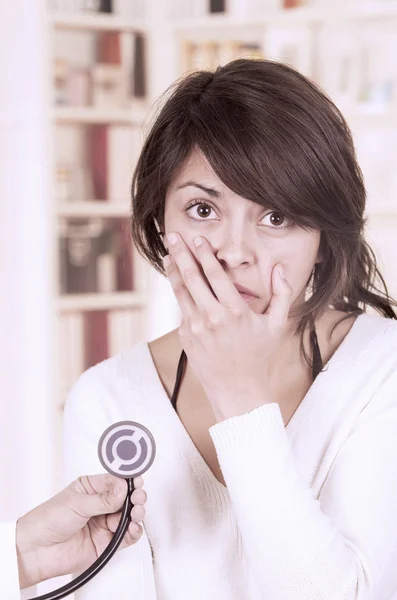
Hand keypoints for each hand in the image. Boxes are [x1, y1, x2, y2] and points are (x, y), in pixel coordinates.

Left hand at [16, 473, 146, 588]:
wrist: (36, 551)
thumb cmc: (48, 520)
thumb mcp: (76, 503)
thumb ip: (103, 499)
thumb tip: (123, 489)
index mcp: (91, 487)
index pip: (115, 479)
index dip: (128, 479)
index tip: (136, 479)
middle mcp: (101, 504)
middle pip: (126, 497)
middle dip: (135, 495)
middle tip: (137, 496)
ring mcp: (105, 523)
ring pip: (130, 515)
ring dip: (137, 511)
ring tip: (136, 511)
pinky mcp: (107, 542)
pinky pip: (127, 535)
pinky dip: (134, 531)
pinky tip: (133, 527)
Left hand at [163, 232, 292, 418]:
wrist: (237, 390)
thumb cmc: (259, 356)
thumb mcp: (277, 325)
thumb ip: (282, 294)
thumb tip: (280, 268)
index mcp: (235, 312)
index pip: (215, 275)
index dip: (204, 254)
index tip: (198, 239)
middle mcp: (212, 318)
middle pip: (192, 277)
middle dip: (181, 254)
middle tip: (173, 236)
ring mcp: (195, 328)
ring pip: (180, 292)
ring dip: (173, 270)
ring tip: (168, 254)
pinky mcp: (185, 337)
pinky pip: (182, 310)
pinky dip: (179, 293)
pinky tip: (176, 281)